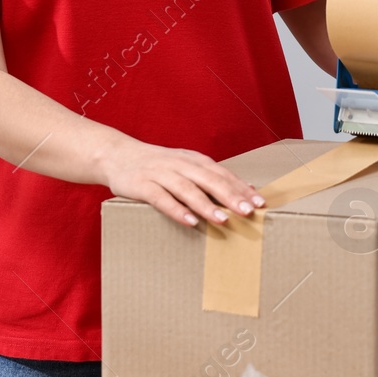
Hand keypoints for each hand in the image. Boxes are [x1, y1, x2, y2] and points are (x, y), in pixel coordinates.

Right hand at [99, 139, 263, 227]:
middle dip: (230, 196)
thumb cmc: (158, 166)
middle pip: (209, 180)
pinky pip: (162, 198)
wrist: (117, 155)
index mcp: (194, 160)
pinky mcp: (142, 185)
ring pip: (187, 189)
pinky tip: (189, 221)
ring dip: (206, 205)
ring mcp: (160, 173)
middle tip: (248, 212)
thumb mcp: (186, 167)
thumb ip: (212, 178)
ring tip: (222, 220)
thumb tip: (246, 191)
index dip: (241, 189)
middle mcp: (180, 164)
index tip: (260, 204)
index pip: (222, 174)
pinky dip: (176, 210)